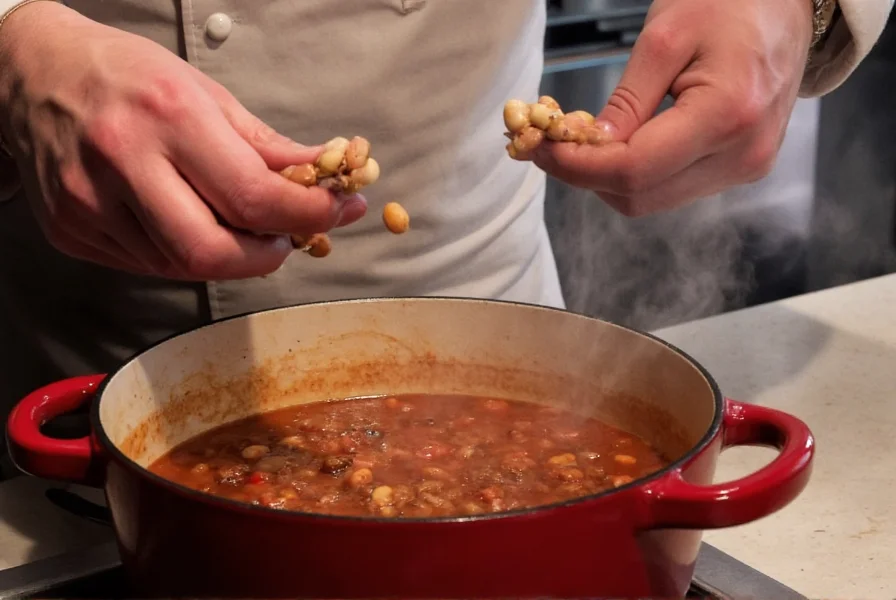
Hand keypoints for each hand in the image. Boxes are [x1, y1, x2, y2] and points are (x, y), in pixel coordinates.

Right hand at [0, 2, 365, 279]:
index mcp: (169, 116)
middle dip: (264, 258)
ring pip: (179, 267)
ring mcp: (88, 202)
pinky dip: (182, 255)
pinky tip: (190, 226)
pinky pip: (145, 266)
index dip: (307, 215)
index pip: (253, 196)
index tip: (335, 212)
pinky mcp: (69, 229)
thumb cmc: (125, 74)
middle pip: (212, 252)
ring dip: (226, 258)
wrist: (32, 72)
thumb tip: (323, 175)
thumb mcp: (205, 91)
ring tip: (241, 230)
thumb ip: (266, 145)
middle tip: (284, 240)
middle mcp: (123, 162)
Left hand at [533, 0, 813, 216]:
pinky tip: (621, 144)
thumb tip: (587, 148)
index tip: (538, 149)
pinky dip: (636, 174)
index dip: (577, 168)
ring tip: (583, 142)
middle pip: (639, 197)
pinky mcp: (741, 169)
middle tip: (550, 145)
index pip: (633, 170)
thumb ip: (626, 100)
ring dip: (608, 179)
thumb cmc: (729, 4)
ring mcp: (745, 168)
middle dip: (586, 176)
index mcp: (726, 116)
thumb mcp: (665, 38)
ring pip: (652, 199)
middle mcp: (742, 156)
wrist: (788, 7)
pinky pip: (672, 188)